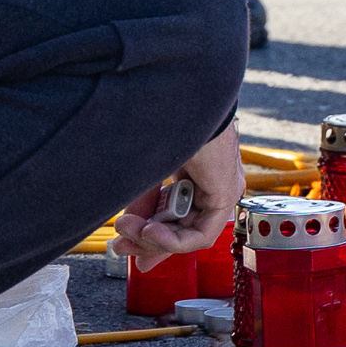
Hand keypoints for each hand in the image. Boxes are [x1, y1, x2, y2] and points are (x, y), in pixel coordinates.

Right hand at [116, 122, 245, 264]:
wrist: (173, 100)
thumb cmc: (158, 123)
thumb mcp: (144, 173)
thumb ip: (140, 203)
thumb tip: (128, 231)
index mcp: (194, 169)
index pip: (177, 215)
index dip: (151, 238)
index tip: (126, 246)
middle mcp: (211, 181)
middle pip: (181, 228)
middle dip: (146, 242)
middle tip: (120, 245)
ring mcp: (221, 188)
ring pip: (189, 234)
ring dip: (152, 239)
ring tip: (128, 229)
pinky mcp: (225, 193)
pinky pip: (201, 234)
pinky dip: (173, 240)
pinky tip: (150, 232)